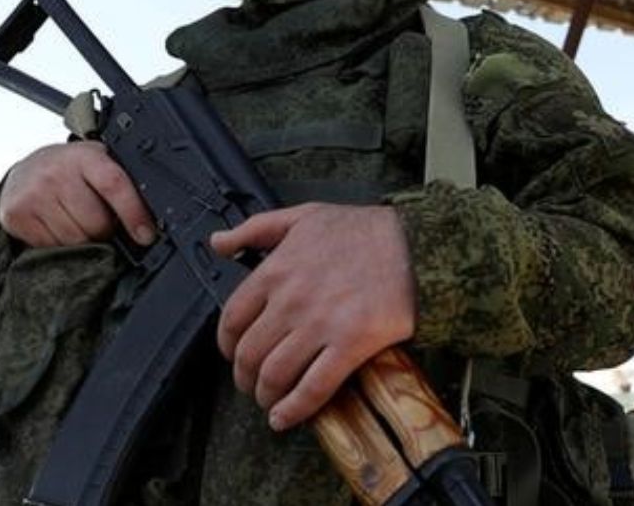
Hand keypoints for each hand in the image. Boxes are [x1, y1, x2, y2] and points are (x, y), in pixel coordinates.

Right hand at [0, 141, 154, 247]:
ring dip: (84, 240)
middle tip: (100, 219)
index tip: (146, 235)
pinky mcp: (16, 216)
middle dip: (106, 229)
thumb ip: (122, 182)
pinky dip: (60, 245)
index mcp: (85, 157)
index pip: (114, 185)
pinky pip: (51, 247)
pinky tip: (58, 225)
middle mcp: (56, 173)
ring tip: (78, 220)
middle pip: (96, 223)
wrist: (24, 173)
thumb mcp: (98, 163)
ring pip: (75, 240)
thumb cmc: (72, 171)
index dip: (133, 213)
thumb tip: (153, 213)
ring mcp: (33, 195)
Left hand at [210, 203, 415, 430]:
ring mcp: (321, 324)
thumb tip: (218, 243)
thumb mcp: (304, 216)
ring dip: (266, 396)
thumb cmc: (362, 230)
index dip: (228, 347)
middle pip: (250, 354)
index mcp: (276, 270)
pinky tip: (286, 418)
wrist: (415, 243)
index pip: (232, 321)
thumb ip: (255, 228)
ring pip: (275, 375)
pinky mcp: (352, 343)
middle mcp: (292, 300)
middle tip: (253, 385)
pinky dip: (294, 409)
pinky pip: (314, 387)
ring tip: (270, 401)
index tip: (235, 356)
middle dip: (246, 378)